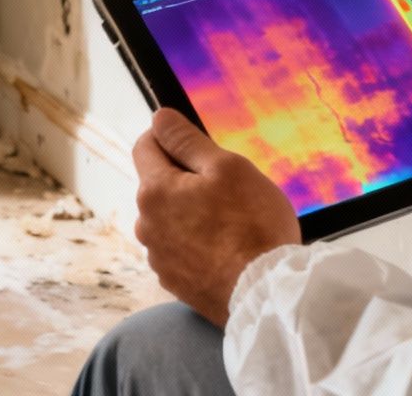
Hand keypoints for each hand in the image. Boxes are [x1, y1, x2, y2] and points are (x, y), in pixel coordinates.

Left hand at [132, 108, 299, 327]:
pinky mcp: (175, 282)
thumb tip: (159, 118)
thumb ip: (187, 140)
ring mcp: (159, 258)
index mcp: (154, 191)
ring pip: (171, 219)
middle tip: (228, 189)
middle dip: (186, 179)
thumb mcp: (226, 167)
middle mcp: (146, 225)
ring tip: (232, 224)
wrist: (266, 293)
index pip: (145, 146)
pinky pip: (181, 249)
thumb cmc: (252, 226)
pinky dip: (198, 244)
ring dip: (192, 214)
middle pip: (160, 185)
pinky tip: (228, 250)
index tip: (196, 143)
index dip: (170, 136)